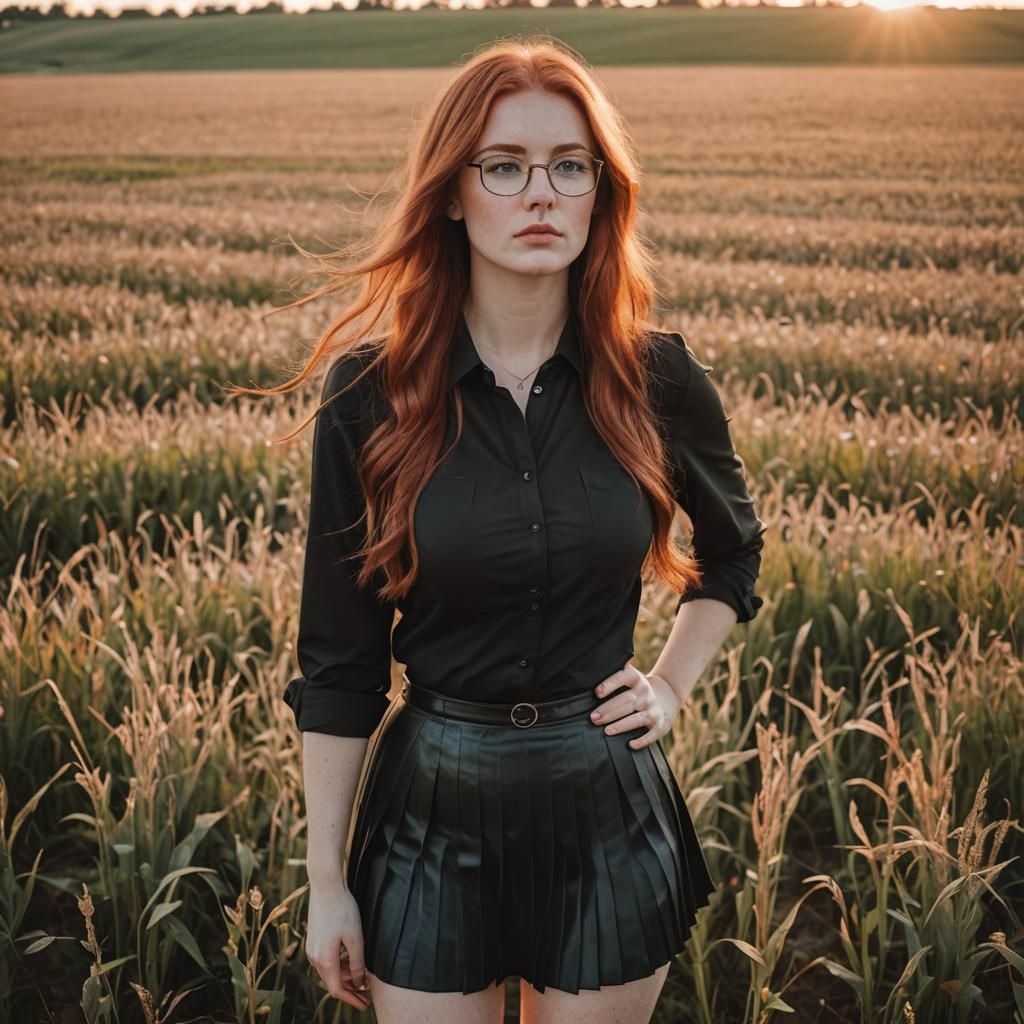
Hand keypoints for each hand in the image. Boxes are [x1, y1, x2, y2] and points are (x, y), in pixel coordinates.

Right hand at [305, 881, 371, 1010]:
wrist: (326, 887)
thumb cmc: (343, 910)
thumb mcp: (355, 938)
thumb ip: (357, 963)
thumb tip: (358, 982)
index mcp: (324, 960)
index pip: (336, 989)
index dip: (351, 999)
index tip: (363, 1004)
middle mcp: (314, 957)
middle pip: (332, 982)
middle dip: (349, 989)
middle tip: (365, 994)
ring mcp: (312, 948)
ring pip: (328, 971)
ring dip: (344, 976)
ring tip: (361, 976)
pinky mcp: (313, 940)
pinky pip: (325, 960)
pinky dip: (338, 965)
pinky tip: (349, 960)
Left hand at [590, 664, 682, 749]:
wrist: (668, 696)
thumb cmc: (638, 689)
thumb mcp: (631, 678)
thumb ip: (615, 677)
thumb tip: (591, 676)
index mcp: (637, 679)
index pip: (623, 677)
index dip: (610, 684)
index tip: (596, 692)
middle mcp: (646, 693)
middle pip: (626, 701)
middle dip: (609, 711)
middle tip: (594, 718)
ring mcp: (654, 710)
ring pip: (636, 719)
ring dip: (620, 725)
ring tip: (606, 730)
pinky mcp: (660, 725)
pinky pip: (651, 735)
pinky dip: (642, 740)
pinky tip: (630, 744)